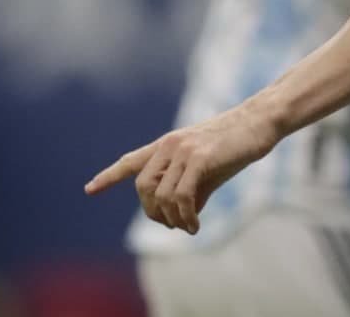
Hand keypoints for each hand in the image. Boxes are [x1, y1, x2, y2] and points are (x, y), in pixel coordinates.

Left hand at [84, 98, 279, 233]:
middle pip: (143, 188)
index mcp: (168, 144)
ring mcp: (183, 150)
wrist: (260, 122)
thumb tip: (181, 216)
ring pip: (162, 196)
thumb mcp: (209, 168)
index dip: (109, 177)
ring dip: (172, 219)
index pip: (132, 161)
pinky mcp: (199, 158)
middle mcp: (169, 145)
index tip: (89, 190)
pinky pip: (181, 197)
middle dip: (154, 212)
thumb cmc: (237, 145)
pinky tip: (194, 226)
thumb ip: (190, 188)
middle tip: (173, 224)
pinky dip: (184, 218)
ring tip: (188, 226)